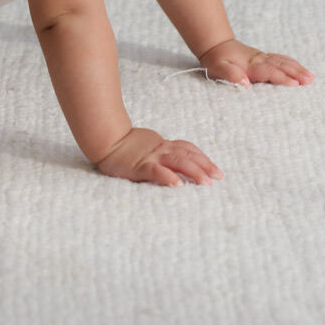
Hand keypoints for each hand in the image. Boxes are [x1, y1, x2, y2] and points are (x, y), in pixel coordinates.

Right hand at [95, 126, 222, 186]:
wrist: (106, 139)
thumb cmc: (125, 145)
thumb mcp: (147, 145)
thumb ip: (161, 151)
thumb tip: (174, 161)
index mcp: (163, 146)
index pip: (187, 148)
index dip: (202, 157)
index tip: (215, 168)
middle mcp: (161, 150)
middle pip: (187, 156)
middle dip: (205, 166)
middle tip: (219, 177)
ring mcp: (151, 157)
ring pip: (177, 162)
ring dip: (193, 171)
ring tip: (206, 182)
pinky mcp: (140, 167)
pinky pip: (156, 171)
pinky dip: (168, 177)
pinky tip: (177, 184)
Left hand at [198, 38, 313, 87]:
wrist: (215, 45)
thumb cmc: (215, 60)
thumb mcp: (217, 67)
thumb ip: (229, 74)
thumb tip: (244, 82)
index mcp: (249, 65)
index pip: (268, 71)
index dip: (281, 78)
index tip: (294, 84)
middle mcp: (259, 60)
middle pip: (280, 66)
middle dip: (296, 73)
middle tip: (309, 81)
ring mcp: (262, 58)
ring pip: (282, 62)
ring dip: (297, 69)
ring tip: (310, 77)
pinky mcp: (263, 58)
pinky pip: (280, 60)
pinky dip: (292, 64)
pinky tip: (300, 69)